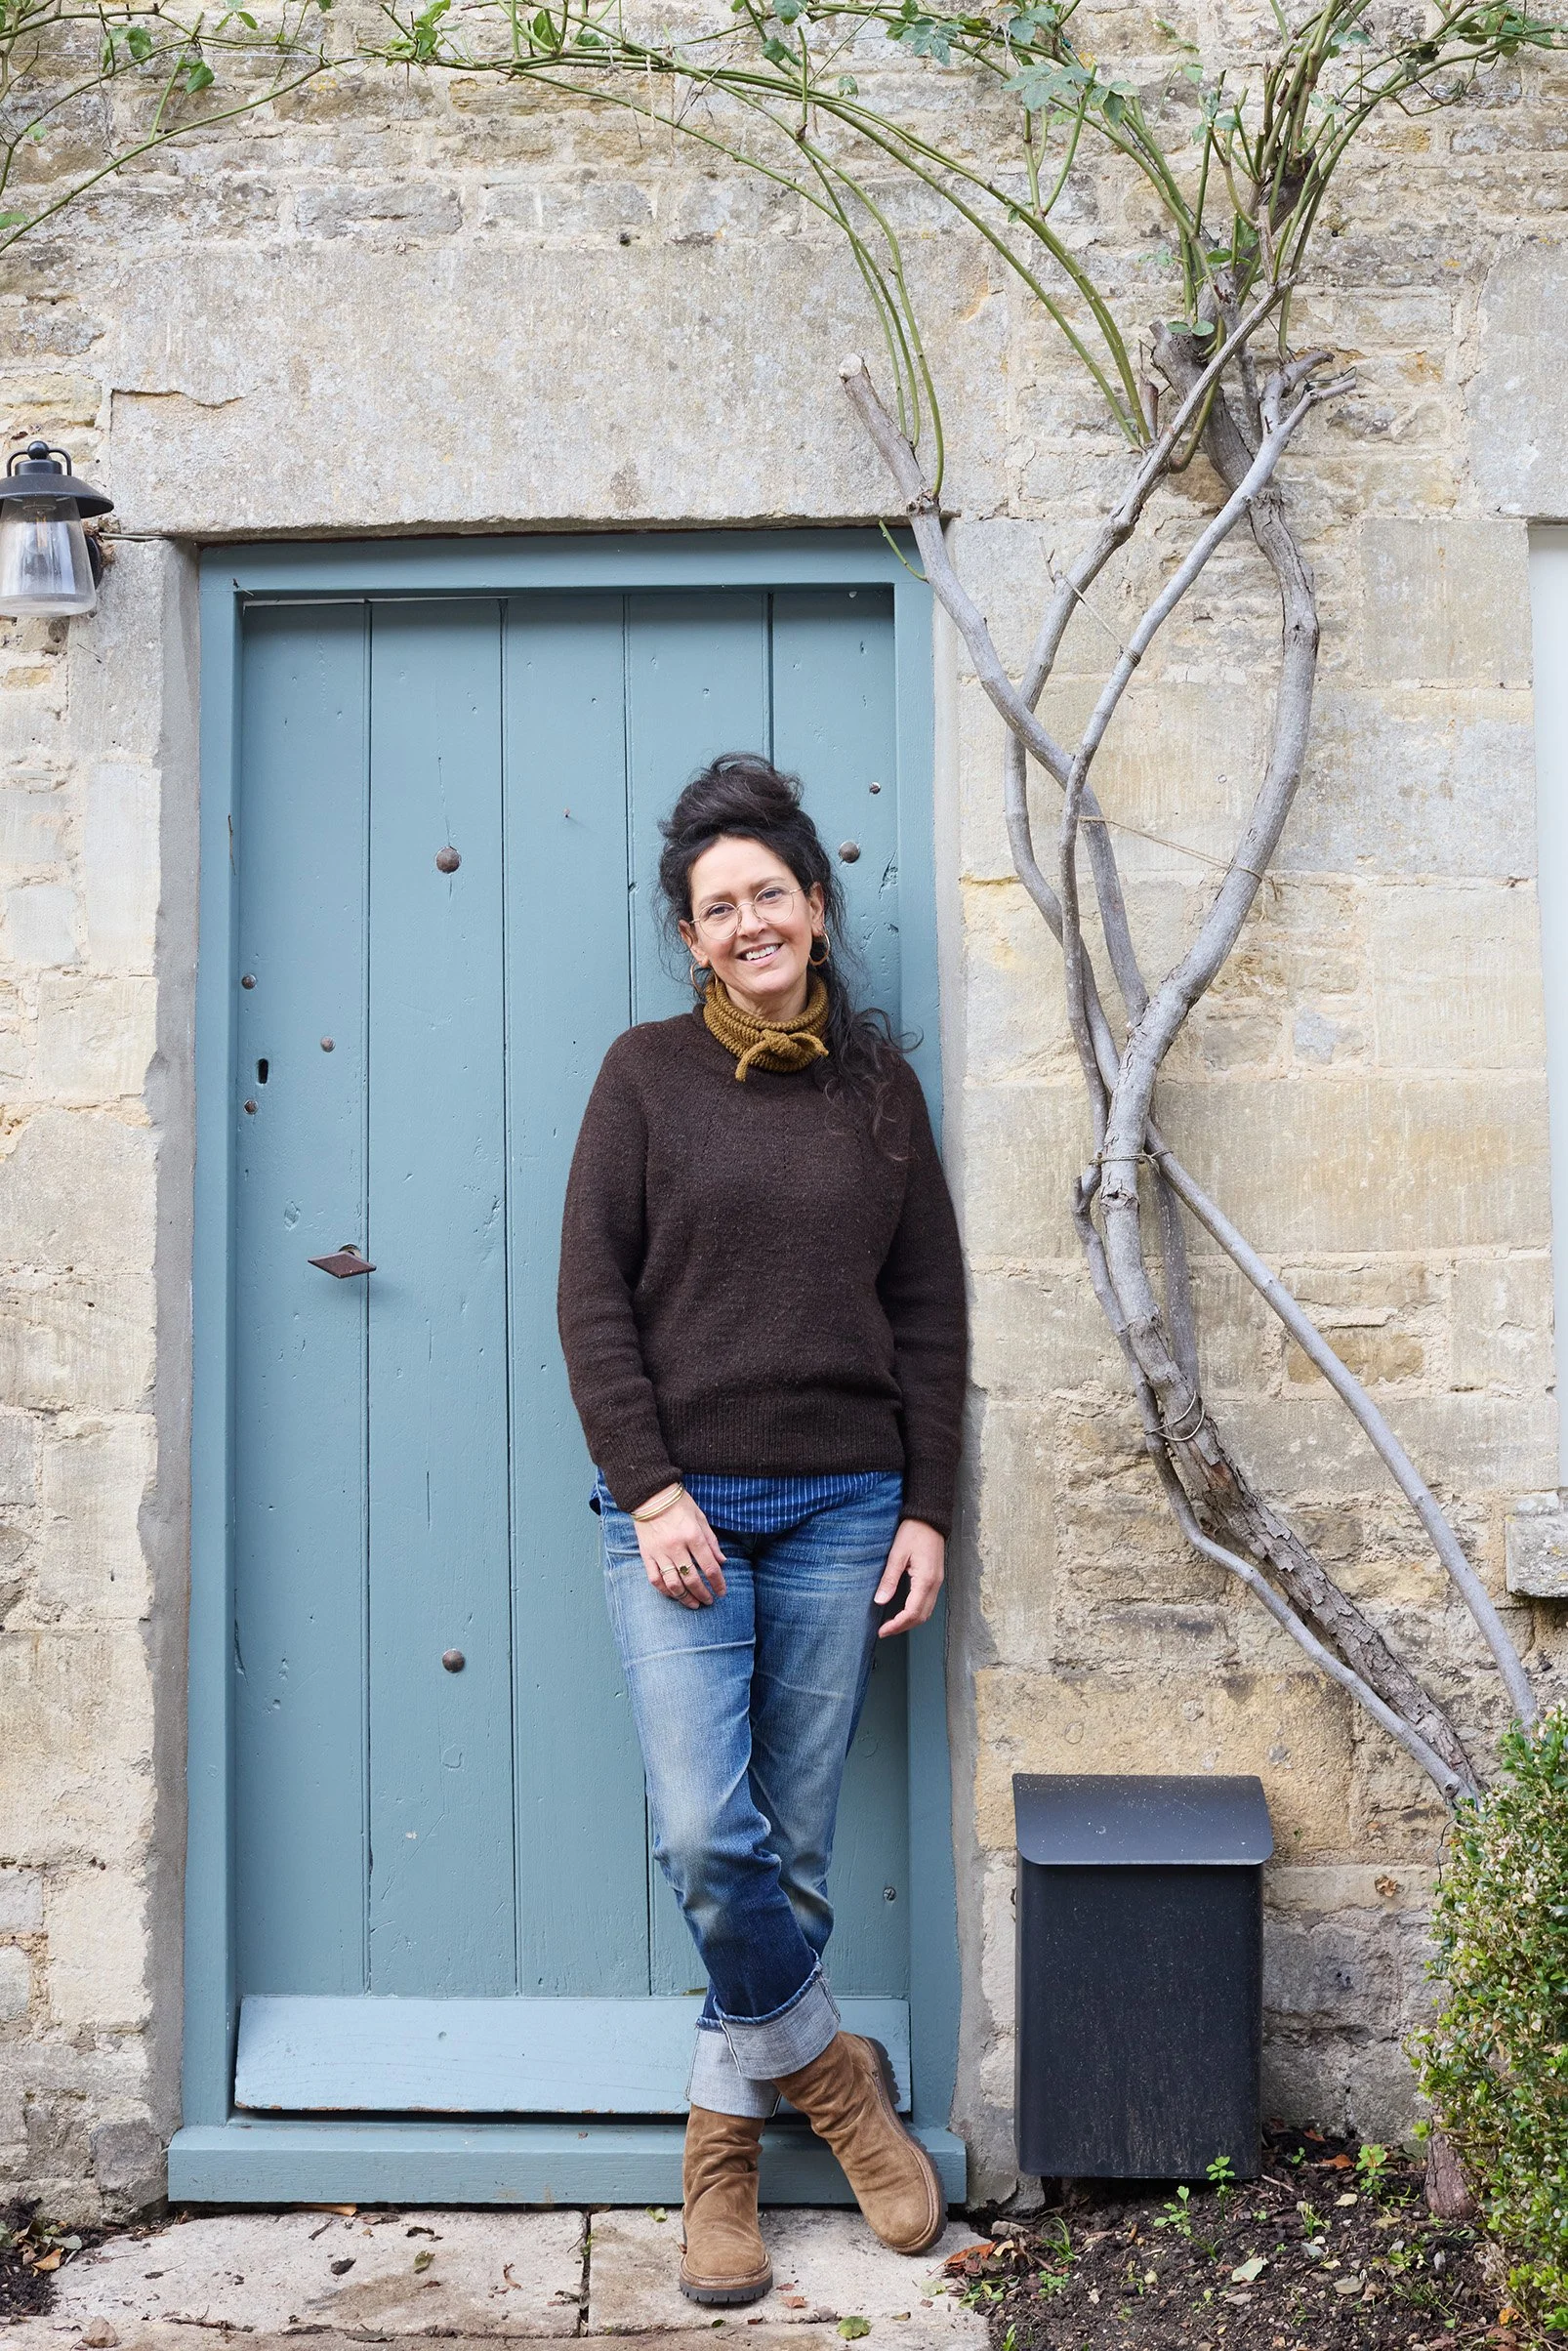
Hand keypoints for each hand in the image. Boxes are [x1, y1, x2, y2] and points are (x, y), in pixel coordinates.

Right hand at [635, 1492, 727, 1608]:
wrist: (650, 1494)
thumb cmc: (679, 1504)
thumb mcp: (700, 1517)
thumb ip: (711, 1541)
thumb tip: (722, 1561)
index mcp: (693, 1536)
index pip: (709, 1566)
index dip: (718, 1582)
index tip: (722, 1592)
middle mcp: (676, 1547)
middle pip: (692, 1579)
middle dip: (703, 1594)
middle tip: (709, 1601)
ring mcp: (659, 1552)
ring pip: (673, 1584)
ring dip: (685, 1598)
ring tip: (694, 1604)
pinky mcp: (646, 1555)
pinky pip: (655, 1579)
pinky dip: (665, 1591)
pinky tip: (674, 1595)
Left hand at [875, 1517, 944, 1637]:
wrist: (930, 1518)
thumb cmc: (914, 1532)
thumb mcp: (897, 1554)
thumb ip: (889, 1579)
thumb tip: (880, 1601)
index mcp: (925, 1580)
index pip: (912, 1612)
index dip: (897, 1625)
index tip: (883, 1630)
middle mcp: (934, 1584)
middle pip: (921, 1617)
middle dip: (903, 1627)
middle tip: (884, 1631)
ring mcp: (937, 1582)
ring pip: (926, 1612)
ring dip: (910, 1621)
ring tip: (892, 1624)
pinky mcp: (935, 1579)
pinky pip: (928, 1603)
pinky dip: (916, 1612)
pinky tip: (903, 1611)